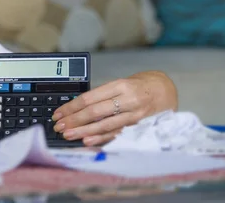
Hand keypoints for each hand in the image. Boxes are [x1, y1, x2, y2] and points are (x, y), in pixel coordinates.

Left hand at [51, 71, 177, 145]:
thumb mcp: (121, 84)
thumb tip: (77, 108)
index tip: (59, 113)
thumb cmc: (140, 86)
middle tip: (59, 126)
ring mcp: (134, 115)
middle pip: (95, 112)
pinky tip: (87, 141)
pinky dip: (101, 138)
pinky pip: (116, 134)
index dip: (71, 107)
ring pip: (104, 125)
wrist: (166, 91)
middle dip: (74, 120)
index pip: (89, 97)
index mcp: (120, 85)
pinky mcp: (138, 127)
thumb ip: (102, 96)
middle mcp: (127, 100)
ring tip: (68, 135)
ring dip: (83, 131)